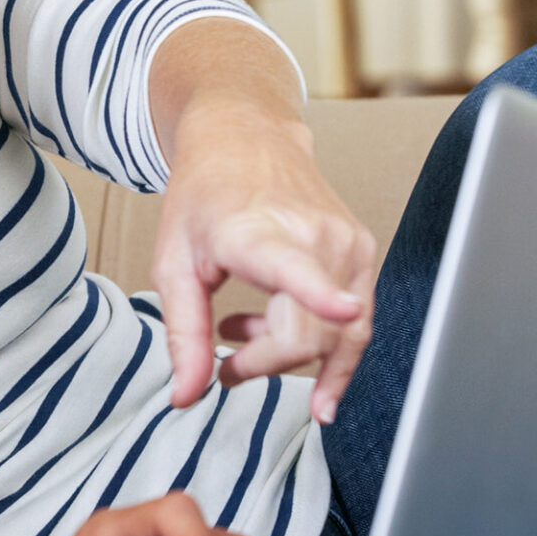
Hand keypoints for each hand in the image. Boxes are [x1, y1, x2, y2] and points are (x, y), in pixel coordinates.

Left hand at [152, 101, 377, 423]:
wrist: (244, 139)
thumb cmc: (203, 198)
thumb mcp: (174, 264)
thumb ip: (184, 334)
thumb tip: (188, 397)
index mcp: (257, 231)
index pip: (295, 266)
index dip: (322, 294)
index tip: (343, 310)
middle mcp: (313, 234)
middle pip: (310, 332)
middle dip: (265, 365)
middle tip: (224, 363)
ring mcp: (346, 242)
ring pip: (339, 336)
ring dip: (292, 356)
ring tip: (242, 335)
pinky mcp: (362, 252)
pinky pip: (356, 323)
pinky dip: (322, 346)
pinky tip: (279, 341)